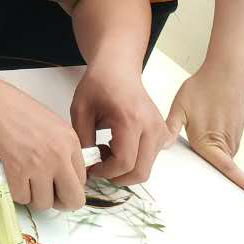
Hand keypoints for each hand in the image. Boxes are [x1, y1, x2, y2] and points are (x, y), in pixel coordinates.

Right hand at [0, 79, 86, 211]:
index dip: (67, 185)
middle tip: (46, 195)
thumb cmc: (15, 109)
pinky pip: (21, 198)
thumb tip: (64, 177)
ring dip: (33, 196)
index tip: (56, 183)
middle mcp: (58, 156)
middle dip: (59, 202)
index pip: (82, 181)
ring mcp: (37, 166)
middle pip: (72, 200)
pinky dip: (14, 191)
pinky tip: (9, 174)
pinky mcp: (15, 173)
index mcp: (69, 141)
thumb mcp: (50, 124)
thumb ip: (62, 150)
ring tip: (22, 178)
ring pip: (43, 203)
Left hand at [70, 64, 167, 184]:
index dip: (105, 172)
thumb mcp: (80, 110)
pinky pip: (151, 158)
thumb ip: (83, 140)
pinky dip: (136, 160)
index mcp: (131, 120)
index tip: (91, 167)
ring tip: (106, 150)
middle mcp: (151, 127)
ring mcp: (160, 130)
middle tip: (99, 164)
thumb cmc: (98, 84)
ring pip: (146, 167)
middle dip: (117, 176)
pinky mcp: (162, 132)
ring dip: (126, 169)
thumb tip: (86, 165)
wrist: (118, 68)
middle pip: (140, 171)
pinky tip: (120, 146)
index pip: (124, 162)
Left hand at [165, 66, 243, 198]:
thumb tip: (161, 146)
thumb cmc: (202, 89)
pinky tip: (207, 129)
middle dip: (208, 169)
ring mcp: (234, 138)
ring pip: (222, 155)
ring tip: (201, 134)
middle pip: (218, 166)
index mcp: (209, 143)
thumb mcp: (180, 107)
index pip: (229, 170)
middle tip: (196, 161)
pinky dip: (216, 144)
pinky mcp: (237, 132)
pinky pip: (225, 146)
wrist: (225, 73)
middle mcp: (225, 144)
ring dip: (213, 153)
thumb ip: (170, 129)